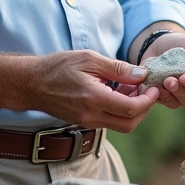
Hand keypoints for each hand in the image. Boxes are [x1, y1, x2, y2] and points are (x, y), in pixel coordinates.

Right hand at [30, 50, 159, 132]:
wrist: (31, 83)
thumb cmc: (58, 66)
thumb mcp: (90, 59)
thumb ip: (118, 68)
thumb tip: (142, 75)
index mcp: (93, 99)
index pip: (131, 109)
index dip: (148, 100)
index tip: (153, 86)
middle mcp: (91, 116)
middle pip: (130, 123)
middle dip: (144, 108)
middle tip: (146, 89)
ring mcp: (87, 122)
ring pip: (121, 125)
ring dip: (133, 109)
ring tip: (132, 88)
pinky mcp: (84, 122)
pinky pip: (109, 121)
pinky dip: (120, 110)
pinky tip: (118, 92)